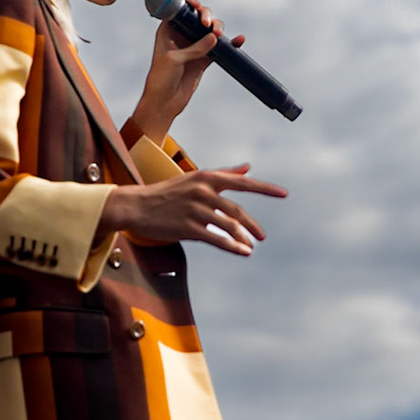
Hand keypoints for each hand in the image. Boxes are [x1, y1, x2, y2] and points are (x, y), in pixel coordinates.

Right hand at [100, 164, 287, 255]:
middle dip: (252, 225)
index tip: (283, 193)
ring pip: (228, 226)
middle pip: (237, 209)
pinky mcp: (188, 227)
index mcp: (206, 177)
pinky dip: (232, 246)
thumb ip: (223, 174)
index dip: (265, 188)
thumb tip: (247, 168)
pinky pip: (216, 239)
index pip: (242, 182)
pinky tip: (243, 252)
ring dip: (243, 238)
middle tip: (262, 236)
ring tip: (251, 246)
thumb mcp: (194, 178)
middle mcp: (203, 192)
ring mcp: (196, 210)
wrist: (136, 205)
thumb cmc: (166, 192)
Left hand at [128, 0, 242, 140]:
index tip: (196, 6)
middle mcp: (181, 35)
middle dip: (206, 16)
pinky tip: (238, 40)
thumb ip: (194, 48)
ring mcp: (194, 46)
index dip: (188, 4)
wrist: (164, 102)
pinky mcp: (204, 59)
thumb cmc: (161, 78)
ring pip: (210, 31)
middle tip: (208, 25)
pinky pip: (219, 48)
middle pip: (198, 17)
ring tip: (219, 34)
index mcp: (168, 30)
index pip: (179, 10)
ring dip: (218, 28)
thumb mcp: (175, 59)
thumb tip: (214, 38)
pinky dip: (229, 44)